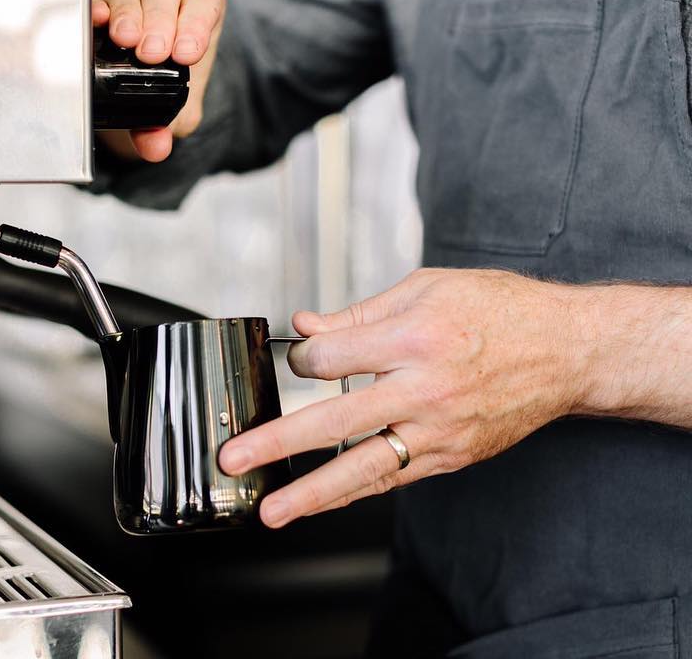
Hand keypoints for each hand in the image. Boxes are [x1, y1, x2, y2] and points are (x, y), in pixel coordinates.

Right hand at [92, 0, 224, 161]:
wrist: (140, 76)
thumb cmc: (168, 75)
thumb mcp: (178, 108)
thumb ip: (170, 126)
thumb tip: (155, 147)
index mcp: (199, 1)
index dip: (196, 21)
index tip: (186, 54)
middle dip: (160, 19)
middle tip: (151, 53)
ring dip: (128, 13)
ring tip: (125, 40)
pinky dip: (96, 6)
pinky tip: (96, 19)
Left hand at [218, 268, 590, 527]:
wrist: (567, 349)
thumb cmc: (498, 310)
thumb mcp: (425, 288)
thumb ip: (358, 314)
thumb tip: (305, 327)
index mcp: (413, 337)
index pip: (330, 359)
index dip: (303, 359)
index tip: (300, 360)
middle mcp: (424, 389)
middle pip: (335, 422)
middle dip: (277, 443)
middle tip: (234, 458)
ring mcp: (440, 429)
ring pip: (365, 468)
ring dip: (313, 493)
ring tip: (273, 512)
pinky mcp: (454, 455)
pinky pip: (396, 478)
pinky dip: (357, 491)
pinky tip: (324, 502)